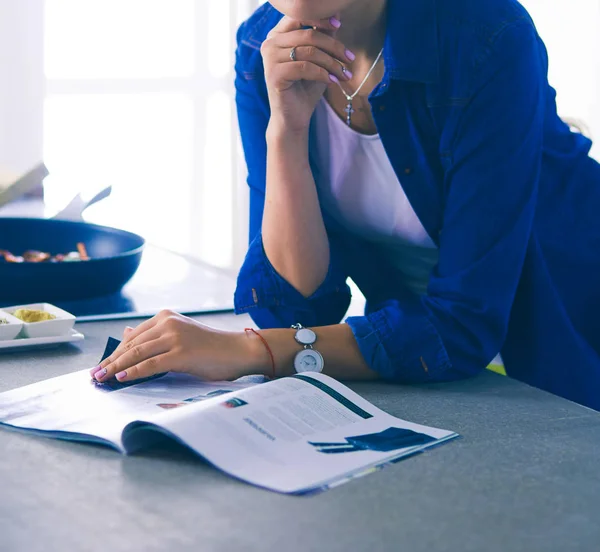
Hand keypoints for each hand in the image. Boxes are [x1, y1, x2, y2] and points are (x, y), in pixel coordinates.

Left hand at [89, 310, 265, 382]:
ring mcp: (175, 337)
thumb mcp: (179, 336)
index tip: (101, 364)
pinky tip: (121, 377)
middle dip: (111, 360)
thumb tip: (127, 332)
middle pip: (131, 344)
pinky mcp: (181, 353)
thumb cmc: (211, 347)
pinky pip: (150, 364)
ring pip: (137, 353)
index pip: (133, 336)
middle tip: (95, 374)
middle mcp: (168, 323)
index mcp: (166, 317)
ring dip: (116, 367)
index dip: (115, 351)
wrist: (237, 351)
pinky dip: (133, 372)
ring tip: (102, 378)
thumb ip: (154, 335)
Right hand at [261, 14, 354, 131]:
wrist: (294, 117)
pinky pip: (305, 67)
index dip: (320, 18)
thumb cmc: (305, 87)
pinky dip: (323, 74)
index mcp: (277, 35)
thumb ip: (323, 37)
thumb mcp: (318, 59)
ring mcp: (269, 59)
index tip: (338, 25)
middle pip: (309, 34)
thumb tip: (336, 14)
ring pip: (310, 51)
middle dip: (334, 46)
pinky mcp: (274, 75)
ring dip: (332, 63)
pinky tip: (333, 82)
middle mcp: (269, 43)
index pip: (299, 16)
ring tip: (344, 75)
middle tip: (350, 59)